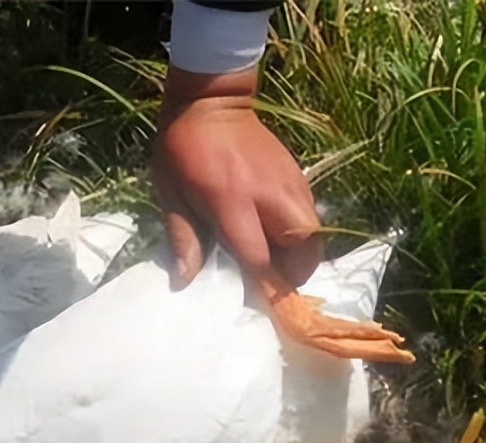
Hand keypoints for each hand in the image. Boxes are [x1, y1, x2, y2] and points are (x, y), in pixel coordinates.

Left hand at [152, 64, 321, 288]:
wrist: (210, 101)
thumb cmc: (182, 148)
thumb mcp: (171, 193)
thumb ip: (183, 237)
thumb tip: (185, 280)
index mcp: (232, 201)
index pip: (258, 257)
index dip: (260, 285)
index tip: (254, 299)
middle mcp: (268, 195)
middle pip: (304, 247)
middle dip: (294, 272)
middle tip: (274, 279)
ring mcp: (289, 183)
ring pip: (314, 232)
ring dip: (301, 254)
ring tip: (279, 260)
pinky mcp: (298, 175)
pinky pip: (310, 214)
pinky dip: (302, 233)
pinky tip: (279, 234)